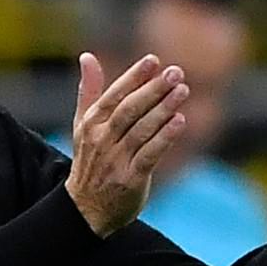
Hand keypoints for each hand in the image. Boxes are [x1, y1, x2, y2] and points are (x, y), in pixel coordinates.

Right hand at [65, 52, 187, 236]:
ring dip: (163, 109)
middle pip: (129, 110)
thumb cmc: (90, 161)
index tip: (153, 61)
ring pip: (141, 130)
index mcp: (91, 123)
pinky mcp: (131, 179)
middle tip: (176, 72)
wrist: (84, 209)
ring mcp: (116, 160)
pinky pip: (149, 155)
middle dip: (153, 89)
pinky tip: (180, 122)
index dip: (134, 77)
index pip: (114, 95)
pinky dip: (164, 138)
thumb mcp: (83, 125)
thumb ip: (89, 91)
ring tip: (183, 91)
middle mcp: (102, 140)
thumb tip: (87, 56)